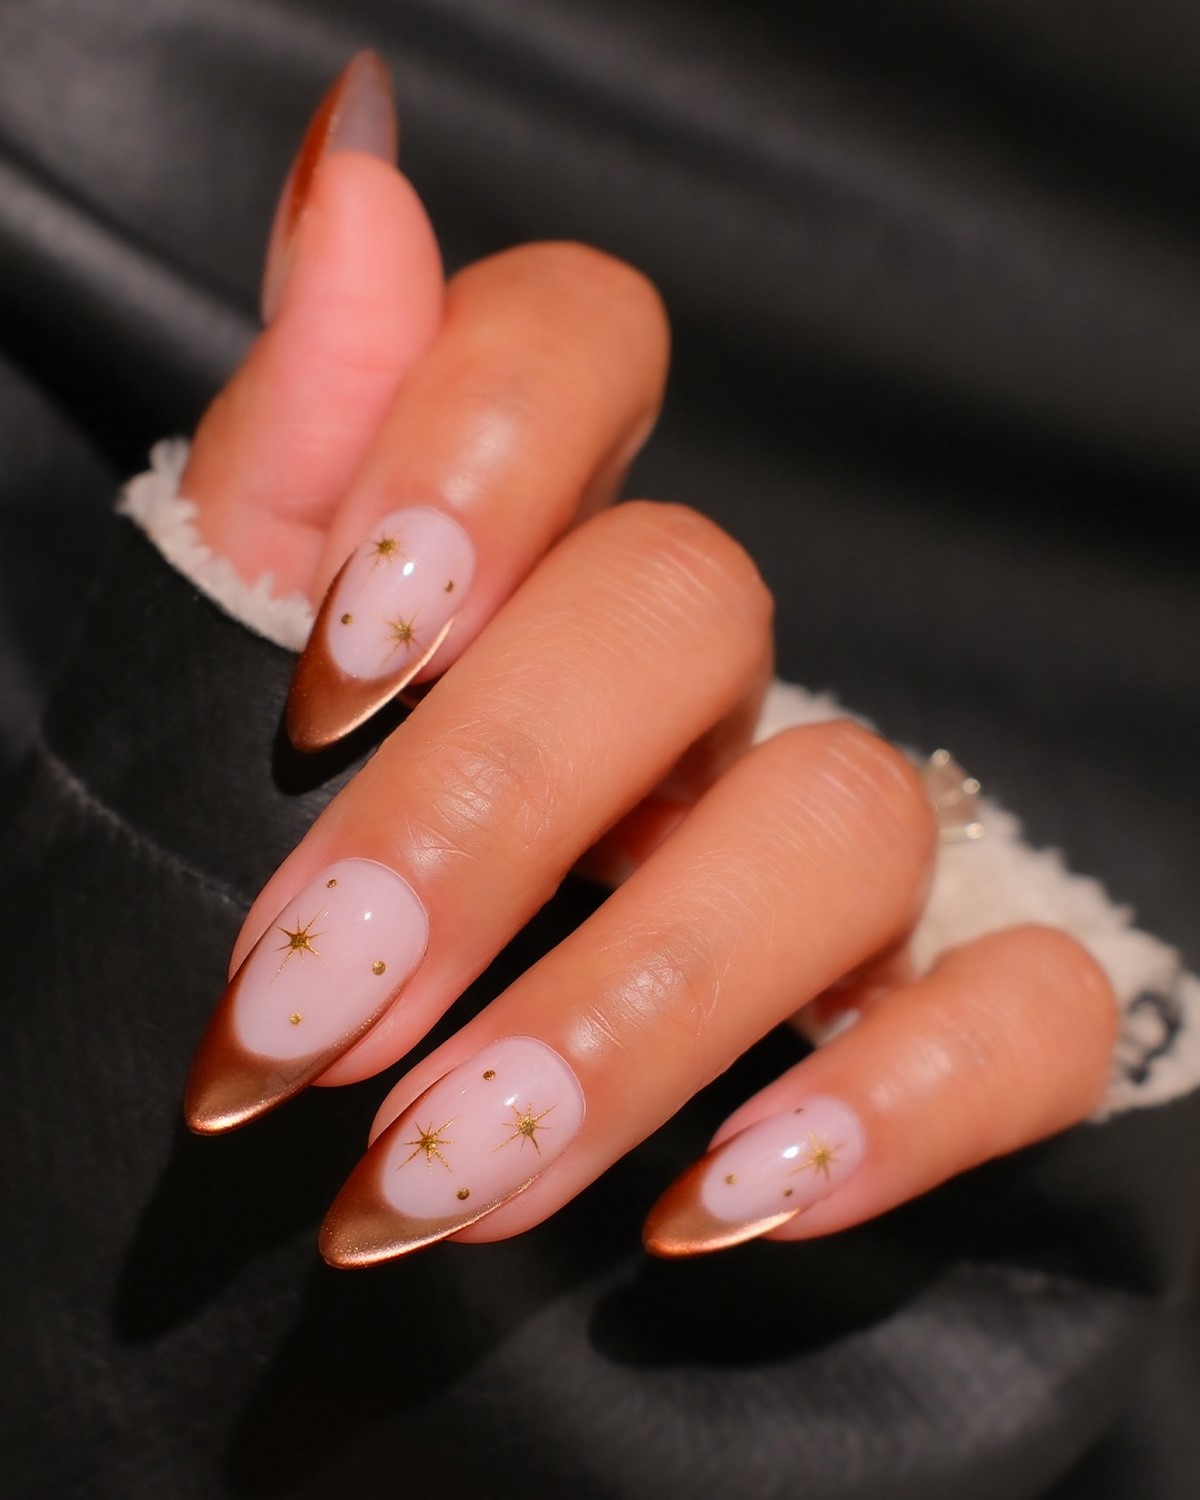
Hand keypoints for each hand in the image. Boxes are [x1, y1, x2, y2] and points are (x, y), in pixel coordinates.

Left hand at [180, 55, 1116, 1261]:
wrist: (352, 1172)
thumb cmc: (270, 922)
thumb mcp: (211, 690)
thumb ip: (288, 457)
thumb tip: (351, 159)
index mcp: (512, 560)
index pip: (573, 341)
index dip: (474, 454)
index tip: (331, 670)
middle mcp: (686, 681)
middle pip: (686, 606)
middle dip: (486, 818)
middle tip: (314, 1017)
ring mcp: (826, 840)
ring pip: (844, 822)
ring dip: (633, 1008)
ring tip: (443, 1174)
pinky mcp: (938, 1007)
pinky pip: (1025, 1009)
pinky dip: (889, 1108)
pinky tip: (716, 1206)